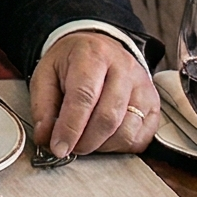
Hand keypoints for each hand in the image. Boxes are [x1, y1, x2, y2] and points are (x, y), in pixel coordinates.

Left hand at [29, 31, 158, 156]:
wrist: (99, 48)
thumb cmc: (70, 63)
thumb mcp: (46, 74)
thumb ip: (42, 106)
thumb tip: (45, 138)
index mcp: (93, 55)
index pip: (84, 96)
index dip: (70, 127)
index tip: (58, 148)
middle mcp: (124, 69)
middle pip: (108, 117)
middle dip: (85, 141)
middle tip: (69, 149)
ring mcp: (144, 87)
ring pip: (127, 131)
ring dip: (102, 146)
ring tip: (84, 143)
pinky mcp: (154, 105)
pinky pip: (141, 138)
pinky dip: (120, 147)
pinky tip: (103, 140)